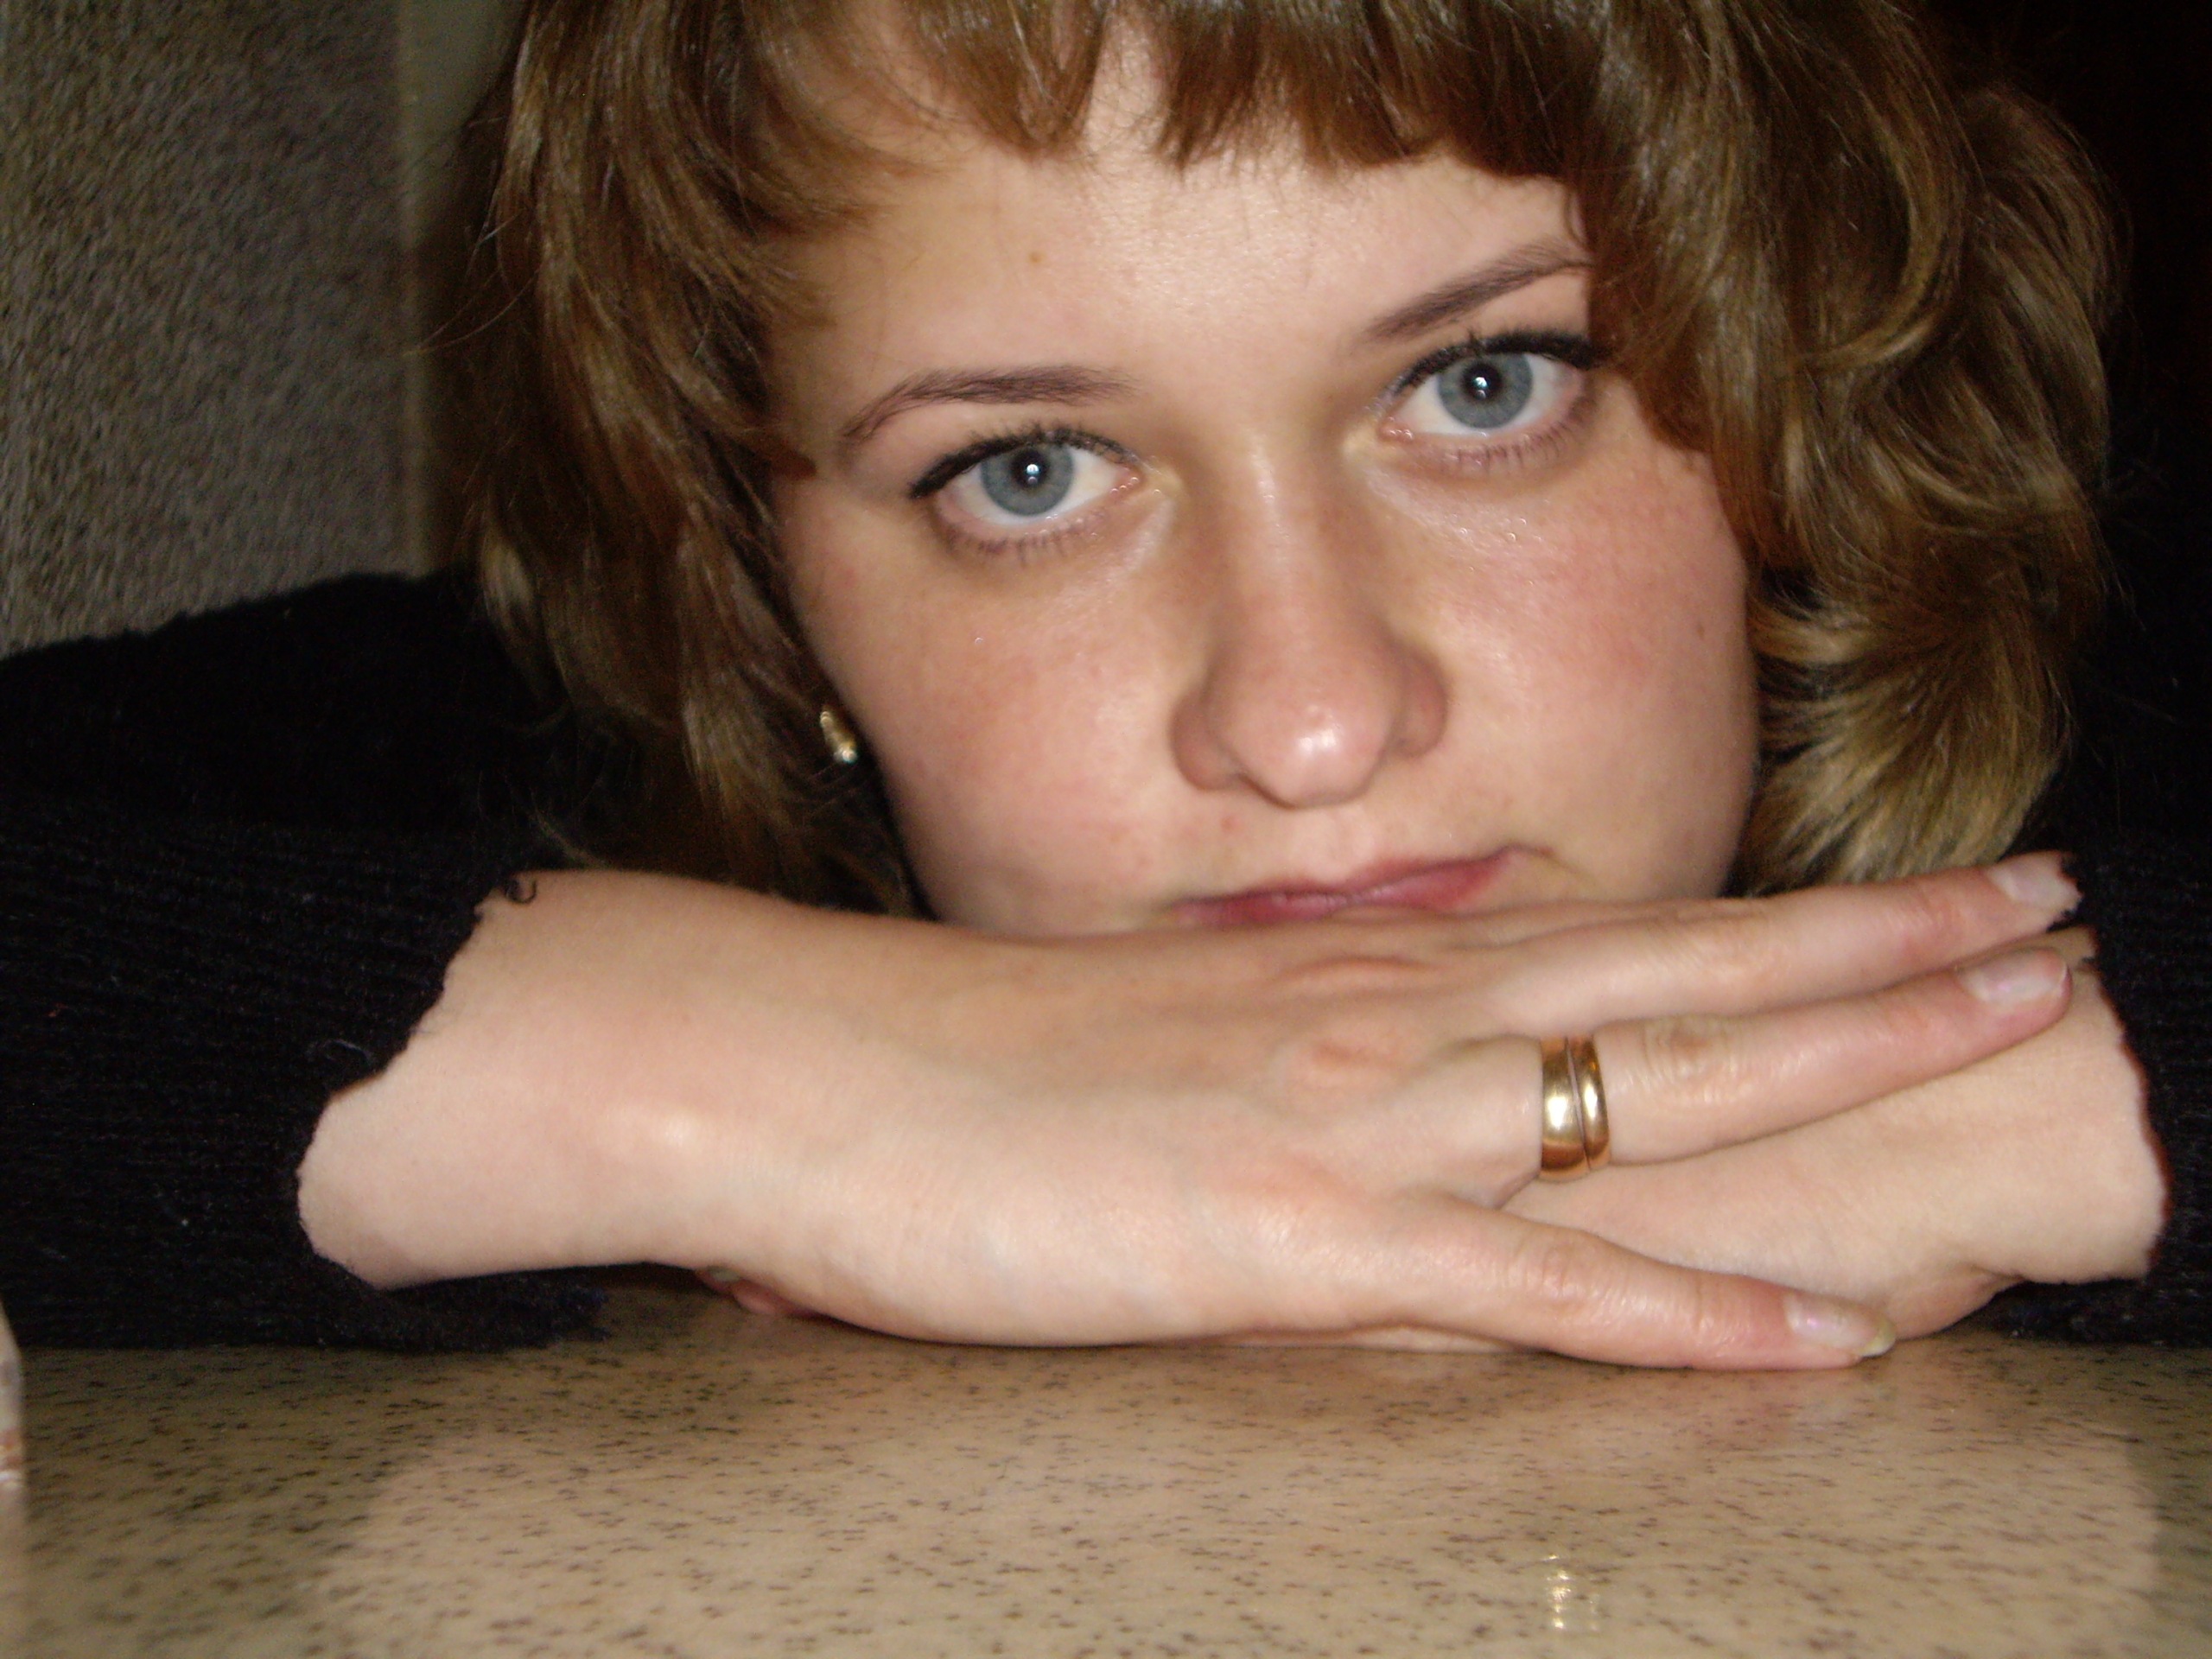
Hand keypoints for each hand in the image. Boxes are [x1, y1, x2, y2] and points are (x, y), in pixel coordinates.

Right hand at [298, 856, 2079, 1367]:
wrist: (790, 1066)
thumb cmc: (946, 1063)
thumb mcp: (1155, 1041)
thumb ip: (1288, 1052)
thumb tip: (1379, 1079)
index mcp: (1345, 978)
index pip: (1615, 931)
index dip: (1785, 915)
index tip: (1918, 893)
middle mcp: (1376, 1019)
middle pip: (1675, 971)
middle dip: (1878, 944)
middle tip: (2045, 914)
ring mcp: (1342, 1117)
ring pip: (1641, 1078)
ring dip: (1841, 1054)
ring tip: (2012, 1023)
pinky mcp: (1281, 1231)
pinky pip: (1520, 1281)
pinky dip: (1676, 1308)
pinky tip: (1812, 1331)